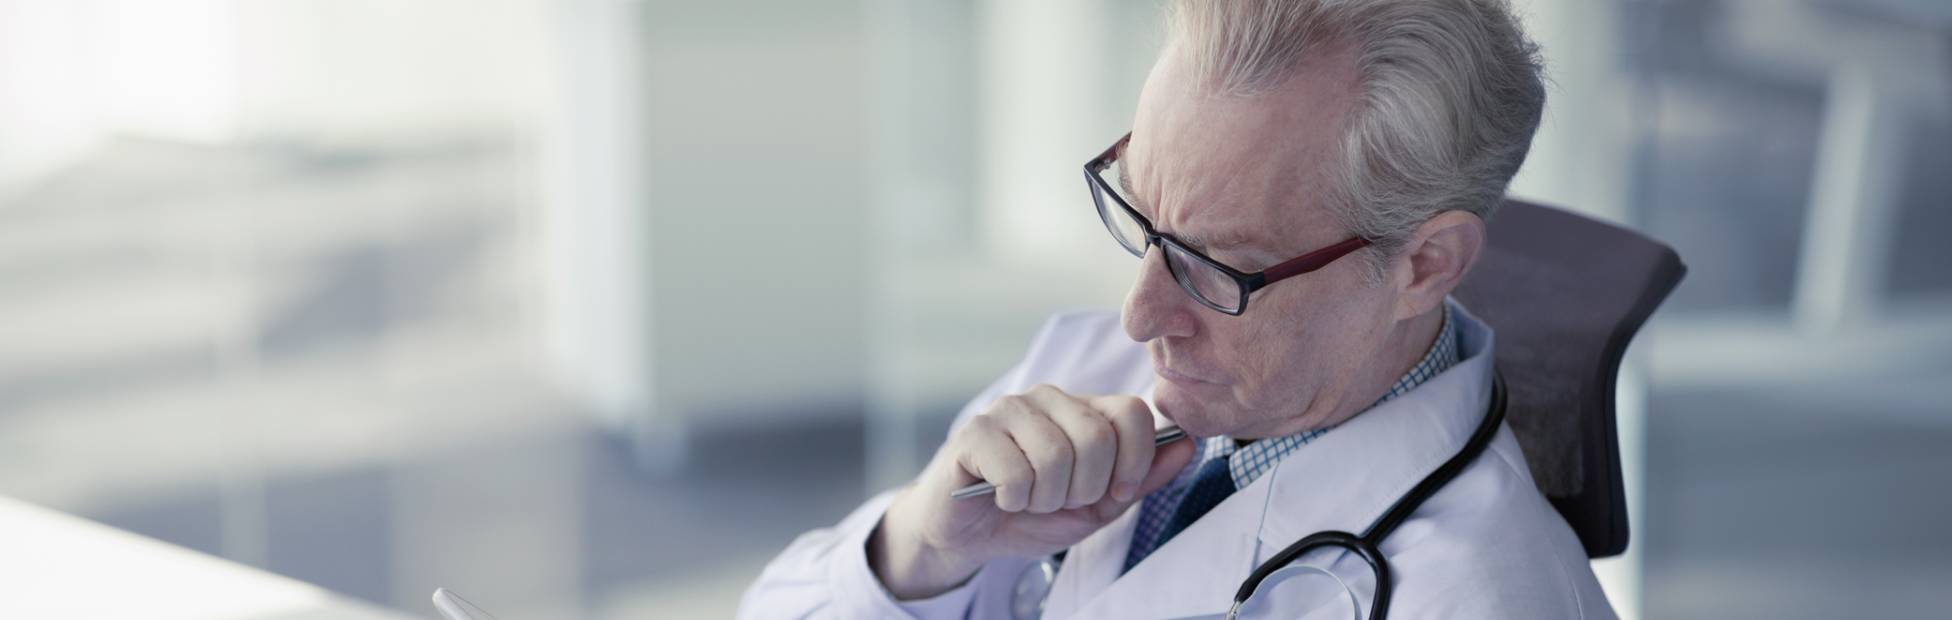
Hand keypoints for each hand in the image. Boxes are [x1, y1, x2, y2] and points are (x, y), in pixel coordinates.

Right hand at [868, 384, 1195, 599]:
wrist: (969, 533)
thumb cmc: (1032, 513)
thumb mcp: (1098, 506)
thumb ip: (1141, 478)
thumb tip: (1189, 445)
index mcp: (1084, 410)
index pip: (1133, 412)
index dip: (1135, 461)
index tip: (1116, 493)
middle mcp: (1049, 398)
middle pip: (1097, 437)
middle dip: (1085, 488)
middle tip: (1060, 499)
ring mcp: (1010, 409)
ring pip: (1056, 456)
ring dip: (1046, 498)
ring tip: (1029, 499)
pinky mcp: (975, 431)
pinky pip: (1016, 471)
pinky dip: (1015, 499)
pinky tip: (1002, 496)